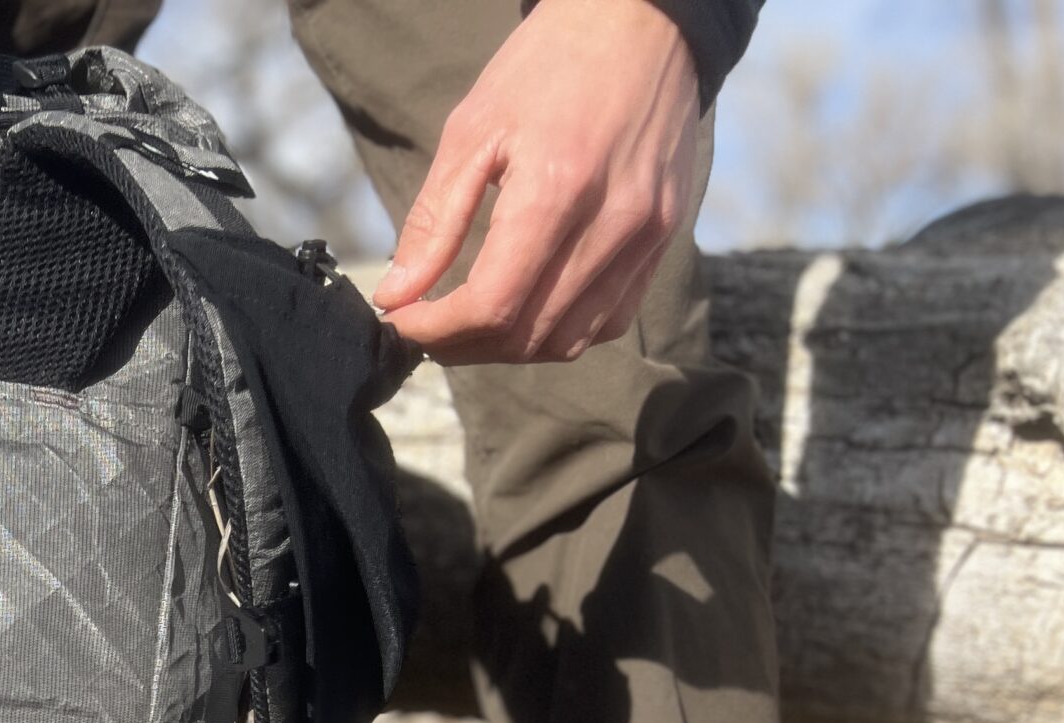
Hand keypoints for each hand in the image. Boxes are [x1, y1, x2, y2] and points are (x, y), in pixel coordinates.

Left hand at [372, 0, 699, 364]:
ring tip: (468, 324)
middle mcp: (613, 223)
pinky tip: (526, 309)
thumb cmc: (547, 67)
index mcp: (558, 190)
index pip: (493, 305)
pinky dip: (561, 332)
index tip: (402, 321)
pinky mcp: (665, 237)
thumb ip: (435, 222)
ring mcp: (648, 235)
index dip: (437, 330)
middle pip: (529, 334)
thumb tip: (398, 294)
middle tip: (426, 326)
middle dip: (465, 345)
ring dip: (510, 349)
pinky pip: (612, 318)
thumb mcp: (472, 131)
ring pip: (570, 340)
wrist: (639, 23)